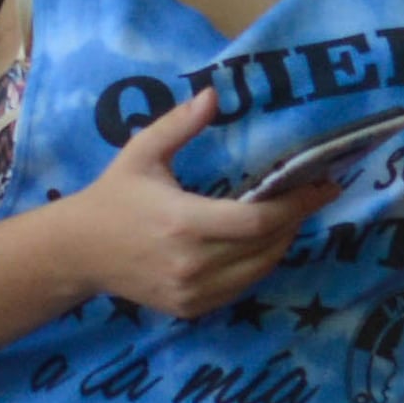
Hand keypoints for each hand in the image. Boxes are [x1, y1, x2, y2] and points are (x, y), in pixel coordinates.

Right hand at [58, 88, 328, 317]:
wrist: (76, 252)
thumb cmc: (113, 196)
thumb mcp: (141, 153)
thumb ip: (179, 125)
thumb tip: (213, 94)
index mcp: (183, 222)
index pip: (258, 221)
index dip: (298, 205)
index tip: (326, 186)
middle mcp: (191, 263)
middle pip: (267, 246)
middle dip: (296, 220)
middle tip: (313, 195)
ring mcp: (191, 292)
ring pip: (259, 271)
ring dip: (282, 243)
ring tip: (291, 215)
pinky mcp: (189, 308)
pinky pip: (240, 288)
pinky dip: (258, 265)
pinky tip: (262, 242)